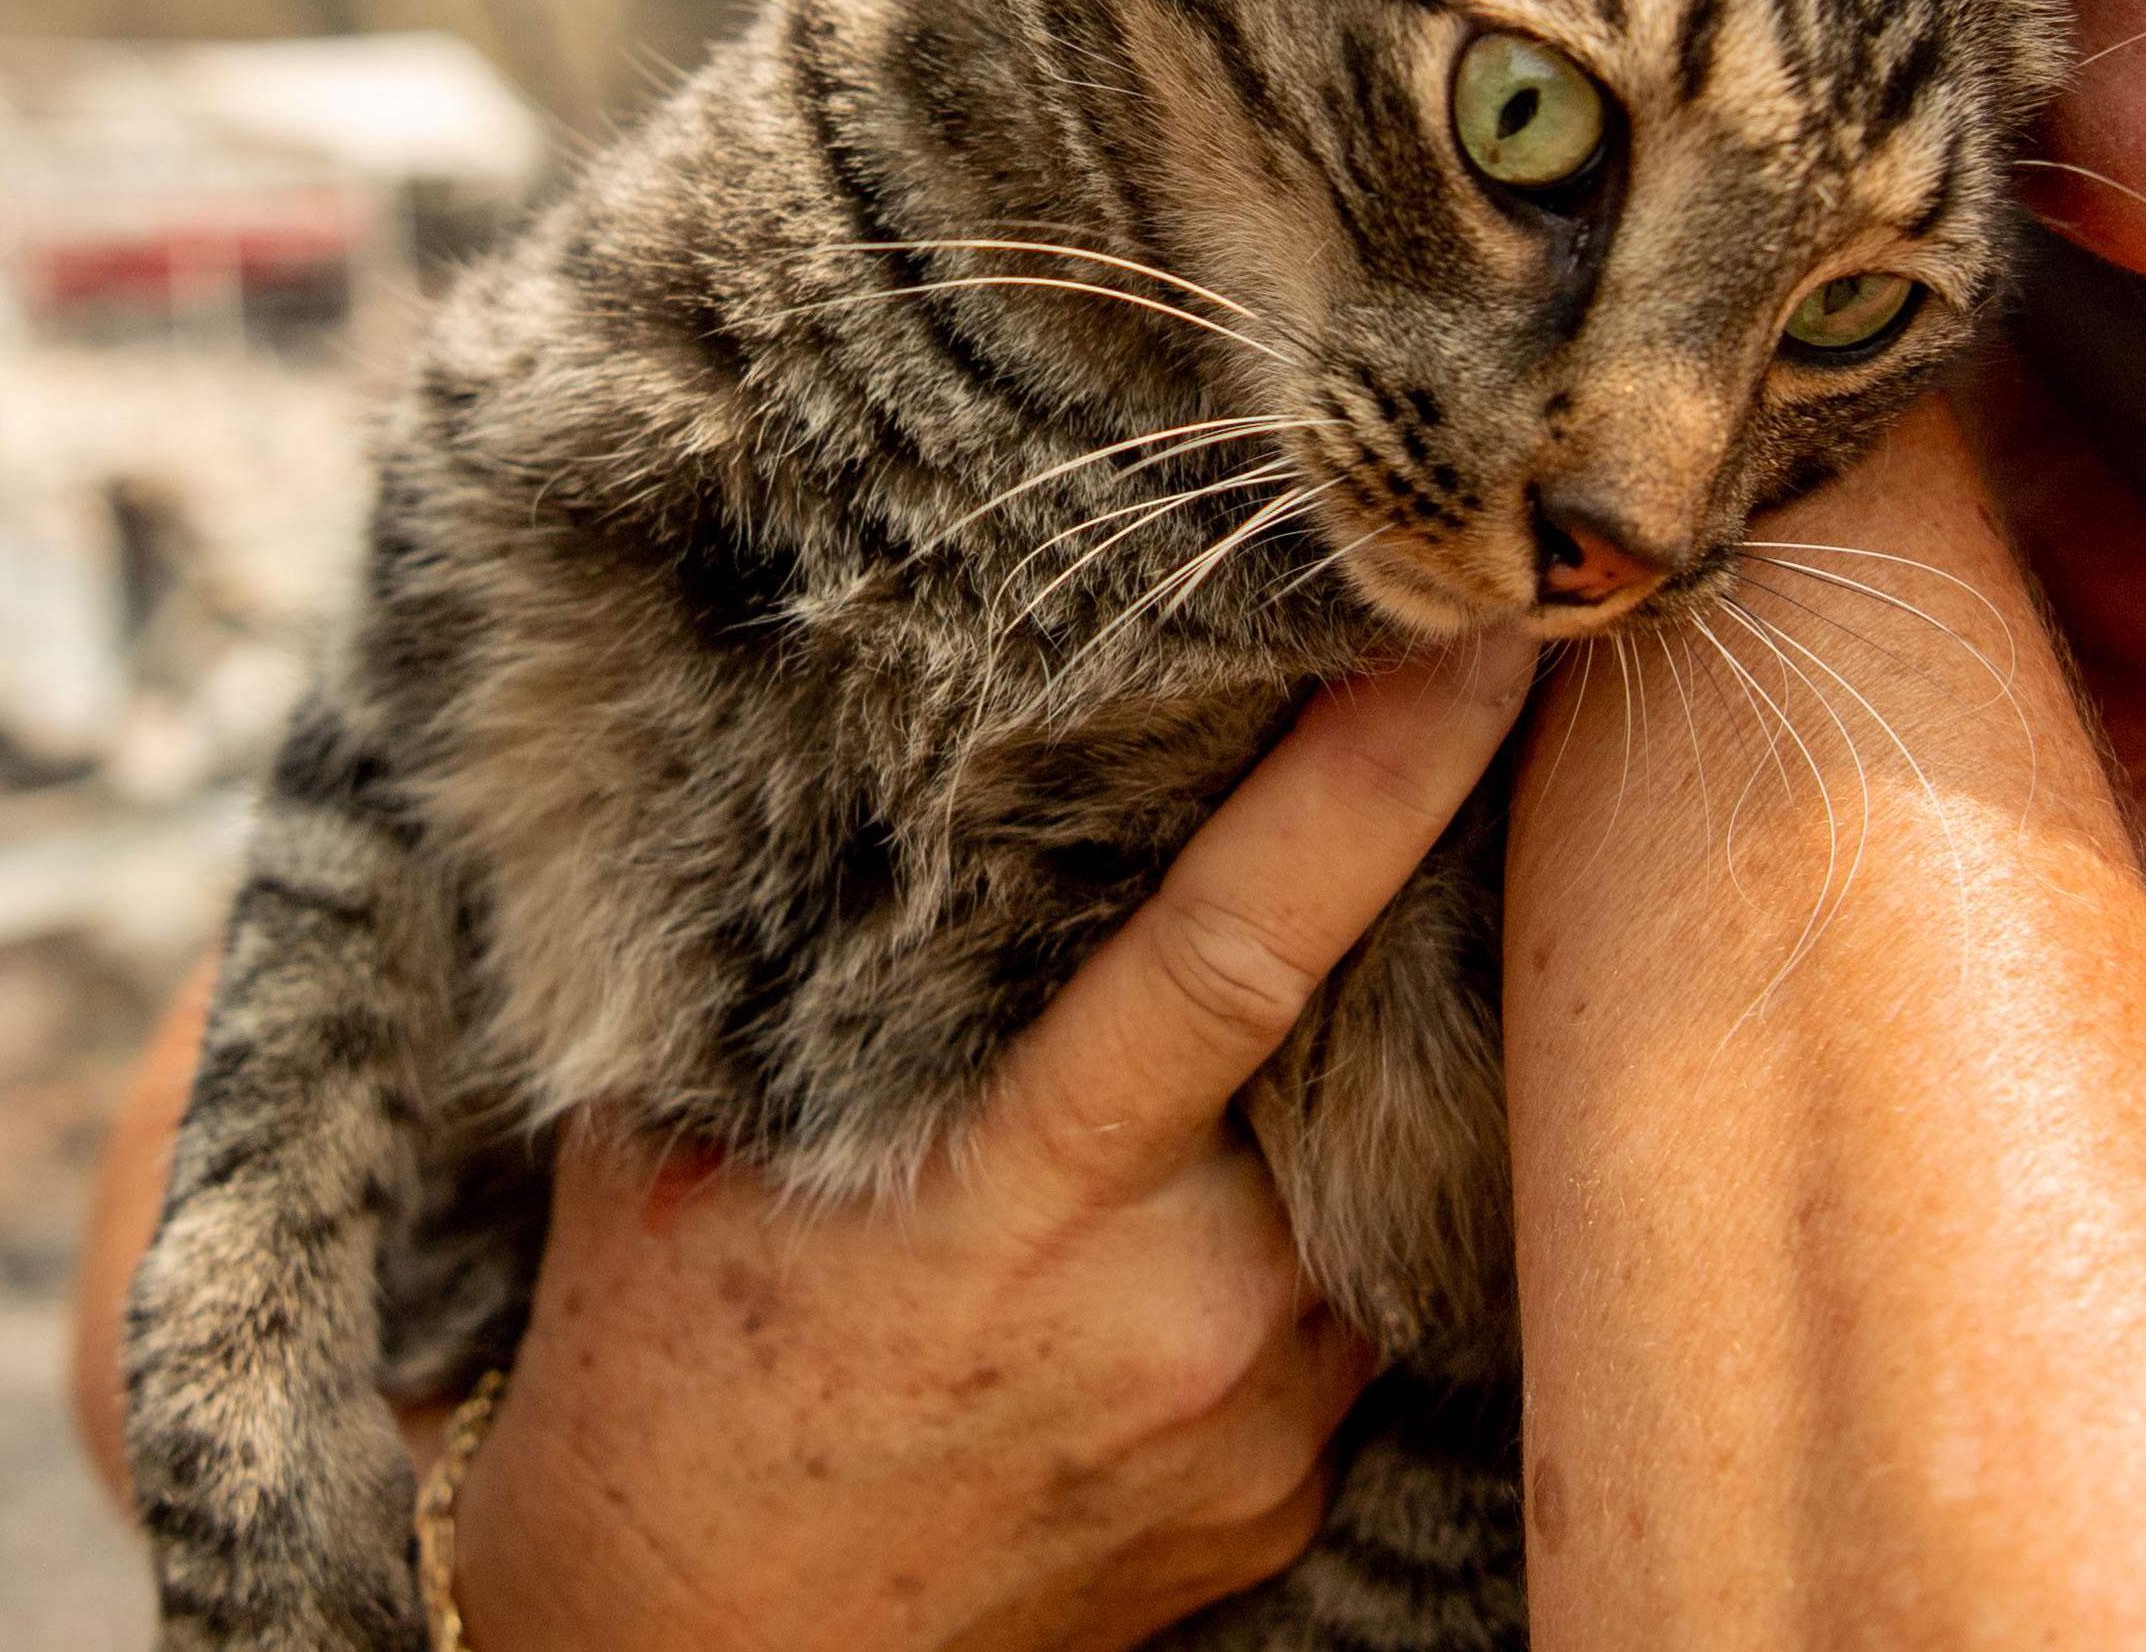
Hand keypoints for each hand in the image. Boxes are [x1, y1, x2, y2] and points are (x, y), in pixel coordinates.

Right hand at [448, 628, 1541, 1651]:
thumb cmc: (660, 1389)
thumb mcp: (673, 1150)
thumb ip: (790, 967)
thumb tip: (827, 744)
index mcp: (1021, 1197)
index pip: (1239, 946)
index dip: (1375, 781)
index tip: (1484, 641)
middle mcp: (1182, 1311)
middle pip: (1356, 1044)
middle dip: (1392, 913)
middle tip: (1411, 774)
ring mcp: (1257, 1423)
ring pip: (1360, 1180)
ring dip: (1324, 1093)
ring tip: (1215, 1058)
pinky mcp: (1290, 1504)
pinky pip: (1335, 1310)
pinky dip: (1280, 1240)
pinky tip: (1169, 1235)